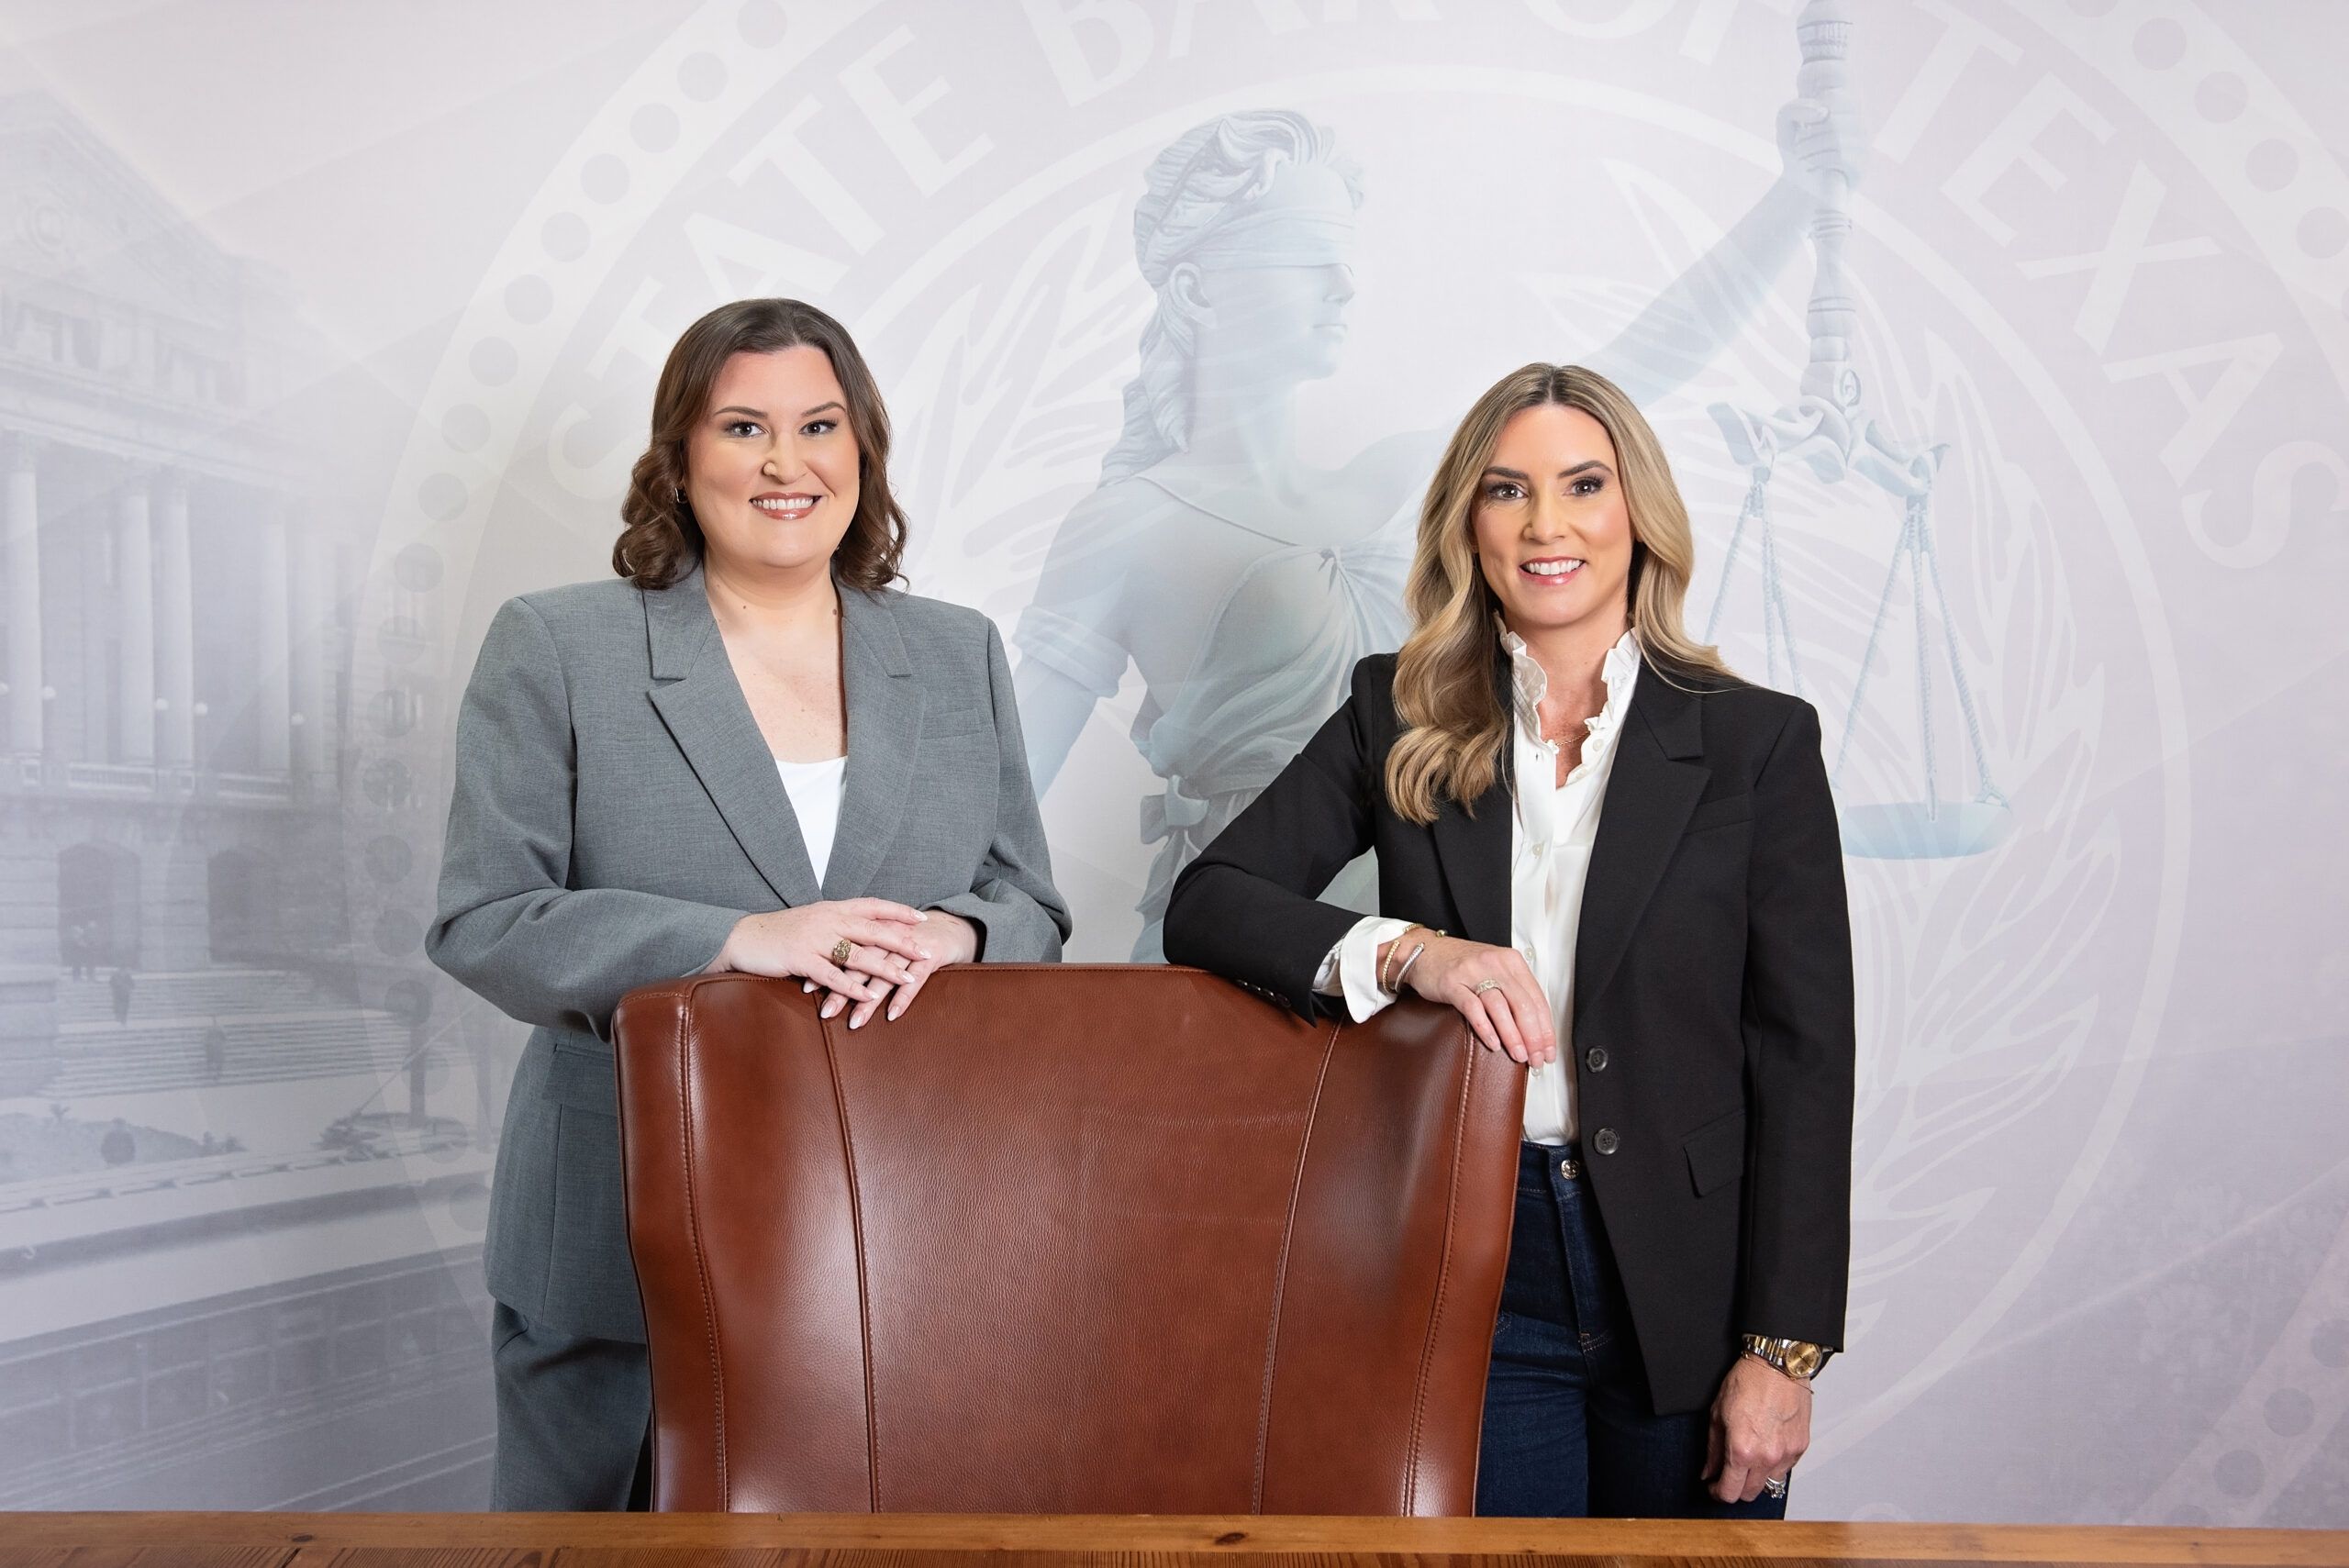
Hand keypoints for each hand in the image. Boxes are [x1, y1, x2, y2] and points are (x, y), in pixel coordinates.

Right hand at [707, 900, 931, 1006]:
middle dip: (902, 941)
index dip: (897, 911)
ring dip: (885, 968)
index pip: (872, 906)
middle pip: (872, 929)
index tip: (921, 918)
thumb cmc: (780, 932)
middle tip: (925, 951)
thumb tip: (861, 928)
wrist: (745, 937)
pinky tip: (870, 997)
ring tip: (907, 978)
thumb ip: (836, 923)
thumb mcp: (812, 920)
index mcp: (832, 909)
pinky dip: (853, 988)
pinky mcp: (801, 959)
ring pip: (857, 954)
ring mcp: (814, 939)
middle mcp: (827, 920)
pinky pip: (832, 975)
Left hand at [810, 909, 979, 1028]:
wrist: (950, 926)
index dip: (825, 967)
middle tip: (825, 1012)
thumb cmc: (911, 936)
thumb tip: (824, 971)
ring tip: (855, 1022)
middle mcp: (889, 936)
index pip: (844, 948)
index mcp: (874, 928)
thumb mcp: (883, 938)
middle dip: (841, 989)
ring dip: (869, 1000)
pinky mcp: (931, 956)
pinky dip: (904, 998)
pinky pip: (916, 980)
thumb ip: (860, 949)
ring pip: (886, 975)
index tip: (806, 987)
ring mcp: (911, 947)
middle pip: (861, 963)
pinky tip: (892, 1016)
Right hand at [1387, 935, 1556, 1067]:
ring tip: (1519, 1055)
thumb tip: (1535, 1030)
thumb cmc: (1462, 966)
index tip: (1548, 1051)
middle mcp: (1495, 963)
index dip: (1546, 1029)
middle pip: (1522, 1004)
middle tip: (1536, 1059)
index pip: (1537, 999)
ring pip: (1500, 1007)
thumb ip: (1514, 992)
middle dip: (1533, 1037)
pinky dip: (1485, 1028)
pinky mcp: (1452, 982)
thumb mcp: (1495, 971)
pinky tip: (1493, 1043)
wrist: (1426, 952)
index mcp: (1511, 961)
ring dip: (1512, 1035)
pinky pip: (1472, 1007)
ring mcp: (1473, 972)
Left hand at [1704, 1353, 1811, 1504]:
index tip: (1713, 1487)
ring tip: (1749, 1458)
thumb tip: (1708, 1471)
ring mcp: (1787, 1454)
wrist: (1778, 1365)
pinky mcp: (1801, 1447)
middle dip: (1736, 1488)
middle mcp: (1767, 1457)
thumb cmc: (1748, 1382)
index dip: (1717, 1493)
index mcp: (1742, 1450)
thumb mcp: (1717, 1414)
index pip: (1729, 1492)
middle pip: (1750, 1494)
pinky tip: (1766, 1447)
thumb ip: (1712, 1449)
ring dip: (1757, 1478)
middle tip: (1728, 1475)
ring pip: (1769, 1484)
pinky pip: (1785, 1468)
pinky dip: (1774, 1465)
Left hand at [1775, 87, 1864, 201]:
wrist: (1800, 191)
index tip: (1804, 124)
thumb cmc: (1796, 152)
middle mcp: (1860, 123)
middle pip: (1835, 113)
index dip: (1816, 104)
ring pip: (1836, 134)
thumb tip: (1822, 111)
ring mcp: (1863, 145)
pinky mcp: (1861, 166)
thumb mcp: (1785, 126)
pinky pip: (1840, 155)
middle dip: (1808, 129)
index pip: (1836, 92)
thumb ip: (1792, 109)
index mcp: (1846, 108)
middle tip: (1798, 145)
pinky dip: (1817, 159)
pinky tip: (1809, 165)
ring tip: (1800, 155)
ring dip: (1808, 146)